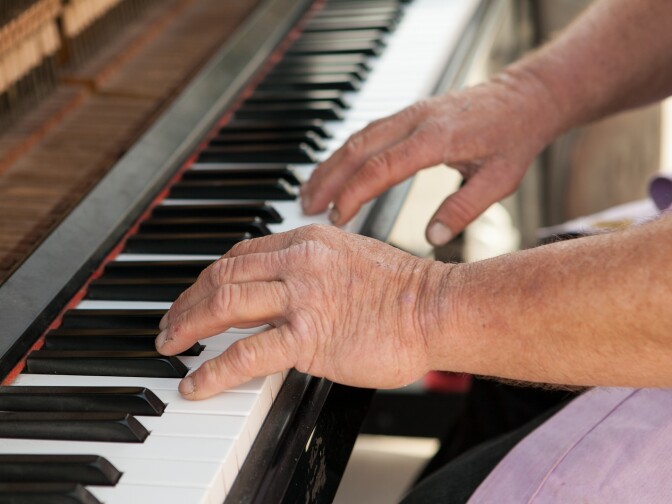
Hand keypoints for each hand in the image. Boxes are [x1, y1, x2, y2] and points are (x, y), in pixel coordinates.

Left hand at [155, 225, 448, 398]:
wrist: (436, 308)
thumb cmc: (402, 290)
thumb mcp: (350, 257)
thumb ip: (312, 265)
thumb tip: (282, 284)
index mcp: (308, 240)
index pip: (241, 253)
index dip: (209, 275)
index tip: (195, 294)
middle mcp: (299, 261)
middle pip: (222, 274)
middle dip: (187, 300)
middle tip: (170, 323)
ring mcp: (302, 297)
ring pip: (224, 304)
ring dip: (188, 326)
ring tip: (170, 345)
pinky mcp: (309, 336)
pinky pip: (246, 353)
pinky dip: (214, 370)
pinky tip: (197, 384)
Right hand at [301, 73, 558, 245]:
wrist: (525, 96)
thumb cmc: (515, 136)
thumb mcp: (500, 179)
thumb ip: (465, 208)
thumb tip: (434, 236)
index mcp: (435, 138)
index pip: (381, 167)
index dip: (354, 193)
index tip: (337, 217)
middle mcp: (415, 121)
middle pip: (357, 149)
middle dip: (328, 180)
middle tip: (305, 208)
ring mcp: (410, 114)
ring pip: (357, 138)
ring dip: (330, 165)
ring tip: (309, 192)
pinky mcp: (409, 114)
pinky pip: (368, 133)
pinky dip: (345, 153)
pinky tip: (335, 170)